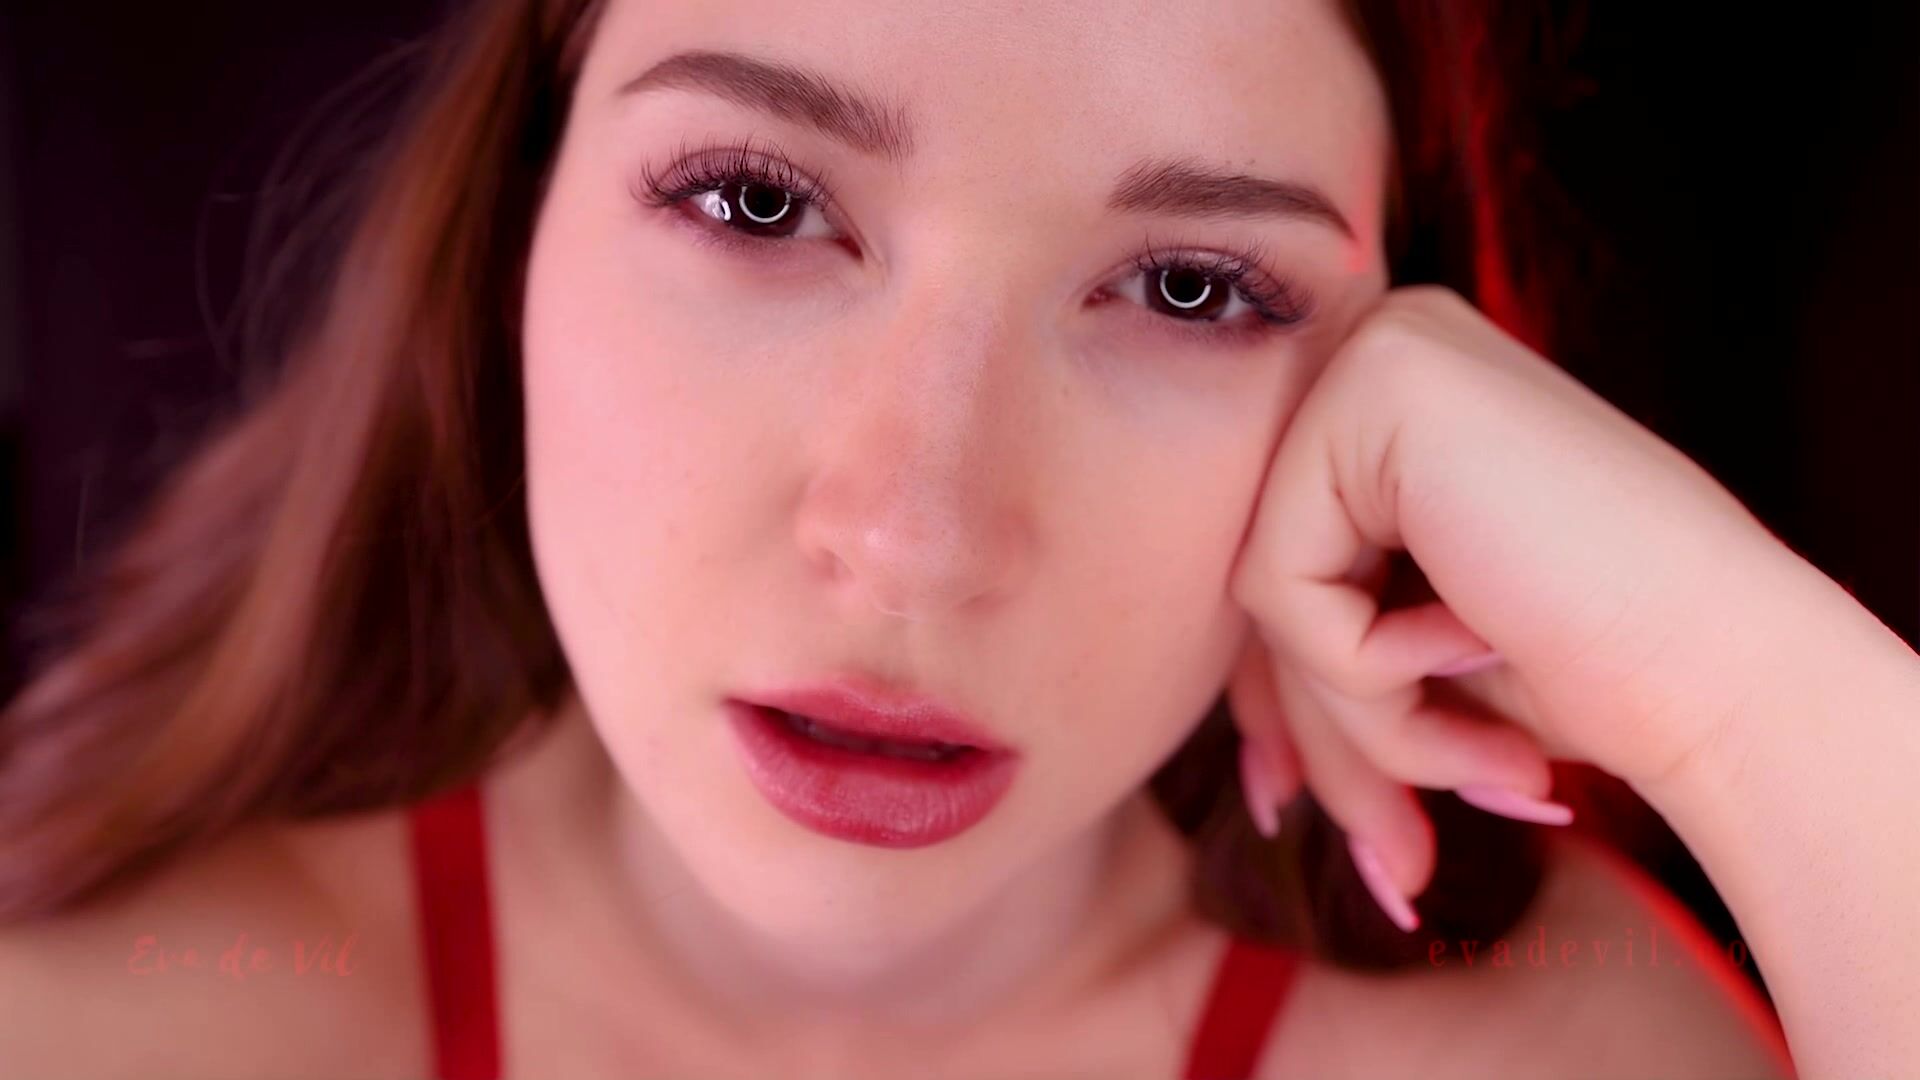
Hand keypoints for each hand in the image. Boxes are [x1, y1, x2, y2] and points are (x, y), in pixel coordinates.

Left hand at [1224, 284, 1802, 930]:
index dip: (1286, 701)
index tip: (1289, 810)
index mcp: (1395, 403)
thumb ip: (1313, 663)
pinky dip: (1363, 661)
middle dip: (1321, 732)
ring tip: (1487, 758)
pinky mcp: (1380, 382)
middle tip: (1397, 865)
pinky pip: (1277, 578)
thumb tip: (1250, 772)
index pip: (1278, 561)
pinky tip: (1481, 641)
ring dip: (1360, 717)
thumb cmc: (1595, 678)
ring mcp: (1380, 350)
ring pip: (1265, 589)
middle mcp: (1381, 350)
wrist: (1730, 684)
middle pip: (1266, 574)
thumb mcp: (1413, 668)